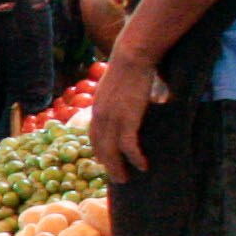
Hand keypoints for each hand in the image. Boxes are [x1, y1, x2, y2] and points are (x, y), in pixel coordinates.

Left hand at [90, 47, 162, 175]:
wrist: (132, 56)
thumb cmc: (129, 65)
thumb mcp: (117, 85)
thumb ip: (120, 98)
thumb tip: (133, 102)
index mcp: (96, 109)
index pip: (93, 136)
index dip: (99, 151)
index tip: (105, 162)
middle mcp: (100, 117)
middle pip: (100, 148)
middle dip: (107, 165)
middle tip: (117, 179)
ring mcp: (112, 119)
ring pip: (112, 151)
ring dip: (118, 168)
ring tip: (125, 180)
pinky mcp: (126, 119)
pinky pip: (128, 146)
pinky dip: (134, 158)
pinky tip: (142, 166)